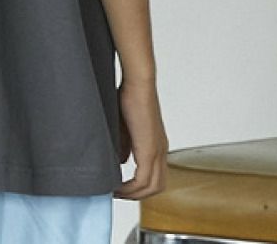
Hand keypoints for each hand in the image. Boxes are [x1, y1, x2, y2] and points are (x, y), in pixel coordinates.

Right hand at [113, 77, 168, 199]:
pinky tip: (117, 186)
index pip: (154, 176)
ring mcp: (157, 151)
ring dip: (134, 194)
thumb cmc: (129, 96)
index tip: (120, 186)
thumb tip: (121, 162)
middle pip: (156, 186)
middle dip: (137, 195)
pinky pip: (143, 180)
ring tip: (116, 192)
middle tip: (118, 193)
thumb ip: (124, 145)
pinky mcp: (150, 150)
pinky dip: (131, 188)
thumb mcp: (124, 126)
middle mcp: (161, 150)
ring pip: (153, 187)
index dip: (138, 186)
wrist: (138, 83)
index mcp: (156, 145)